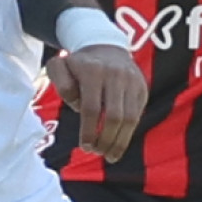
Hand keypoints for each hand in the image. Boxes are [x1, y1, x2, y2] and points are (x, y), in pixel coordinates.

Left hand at [45, 42, 147, 162]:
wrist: (106, 46)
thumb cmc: (78, 66)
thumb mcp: (60, 67)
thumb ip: (61, 83)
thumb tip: (77, 104)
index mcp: (92, 70)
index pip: (91, 108)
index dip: (88, 131)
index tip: (85, 146)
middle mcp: (115, 74)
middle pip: (114, 116)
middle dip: (105, 140)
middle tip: (97, 152)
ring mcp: (132, 80)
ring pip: (130, 118)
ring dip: (120, 141)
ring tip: (110, 155)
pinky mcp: (142, 87)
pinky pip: (137, 115)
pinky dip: (128, 133)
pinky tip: (118, 143)